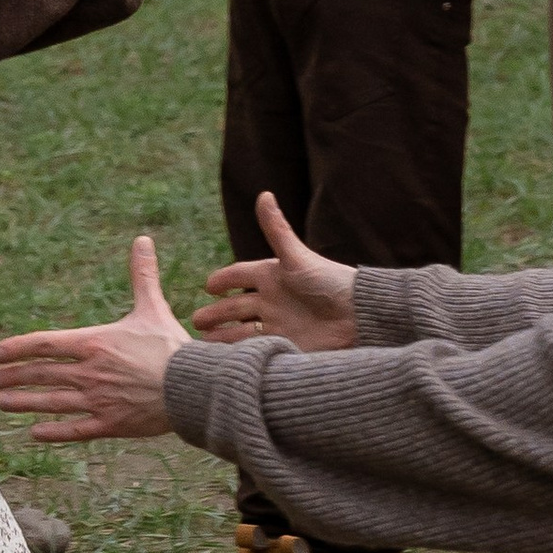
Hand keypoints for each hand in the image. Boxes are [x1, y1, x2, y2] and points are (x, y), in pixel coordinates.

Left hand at [0, 236, 187, 439]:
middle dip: (11, 377)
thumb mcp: (153, 307)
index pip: (44, 344)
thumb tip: (142, 240)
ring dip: (23, 402)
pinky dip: (53, 432)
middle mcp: (90, 372)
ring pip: (51, 402)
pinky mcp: (111, 424)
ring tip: (1, 403)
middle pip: (40, 374)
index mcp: (95, 342)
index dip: (16, 348)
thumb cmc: (172, 346)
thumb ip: (142, 275)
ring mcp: (98, 401)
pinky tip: (34, 433)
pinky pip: (75, 430)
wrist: (195, 387)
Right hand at [192, 189, 360, 349]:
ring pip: (241, 329)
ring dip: (222, 335)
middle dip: (216, 313)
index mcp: (272, 275)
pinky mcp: (285, 345)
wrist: (358, 316)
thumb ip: (277, 229)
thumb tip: (264, 193)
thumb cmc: (329, 281)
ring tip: (202, 342)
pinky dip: (240, 351)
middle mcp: (272, 300)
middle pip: (235, 306)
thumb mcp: (297, 256)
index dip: (224, 279)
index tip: (207, 286)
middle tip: (195, 320)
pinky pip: (256, 347)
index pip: (240, 275)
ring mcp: (278, 324)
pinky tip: (225, 359)